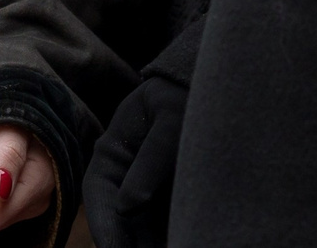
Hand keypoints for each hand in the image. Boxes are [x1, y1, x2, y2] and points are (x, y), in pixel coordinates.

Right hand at [85, 67, 186, 247]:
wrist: (217, 84)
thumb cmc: (186, 94)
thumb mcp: (170, 121)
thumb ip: (151, 161)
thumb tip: (129, 206)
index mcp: (112, 151)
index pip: (99, 195)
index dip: (104, 225)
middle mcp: (125, 173)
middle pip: (120, 218)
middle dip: (128, 242)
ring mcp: (147, 186)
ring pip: (141, 225)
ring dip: (148, 242)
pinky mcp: (169, 194)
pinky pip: (164, 221)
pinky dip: (169, 233)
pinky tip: (183, 240)